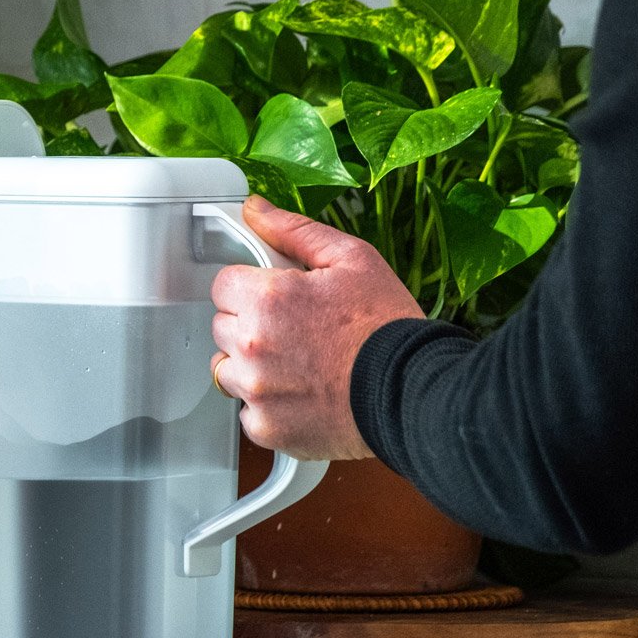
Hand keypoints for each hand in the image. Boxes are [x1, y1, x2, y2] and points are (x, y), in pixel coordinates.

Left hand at [211, 196, 423, 460]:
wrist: (414, 392)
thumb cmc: (387, 325)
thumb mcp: (352, 259)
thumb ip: (293, 231)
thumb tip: (254, 209)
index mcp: (266, 299)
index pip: (222, 285)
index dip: (251, 289)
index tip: (277, 299)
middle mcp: (251, 346)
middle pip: (223, 328)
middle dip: (250, 326)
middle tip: (297, 333)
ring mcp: (256, 391)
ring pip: (228, 372)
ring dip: (253, 368)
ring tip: (300, 367)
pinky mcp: (267, 428)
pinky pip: (248, 413)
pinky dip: (268, 407)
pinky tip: (303, 396)